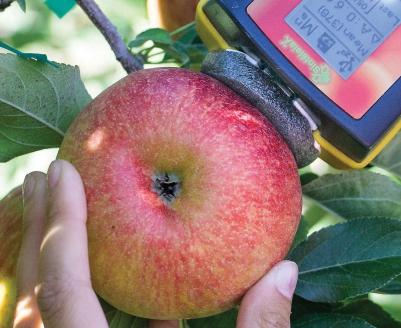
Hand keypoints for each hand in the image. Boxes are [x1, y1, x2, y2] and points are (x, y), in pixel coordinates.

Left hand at [13, 160, 297, 327]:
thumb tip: (283, 272)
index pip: (64, 290)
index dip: (62, 226)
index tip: (61, 173)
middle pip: (32, 295)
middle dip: (38, 230)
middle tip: (45, 176)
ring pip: (41, 313)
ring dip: (49, 258)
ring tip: (59, 212)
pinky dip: (82, 298)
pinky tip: (114, 275)